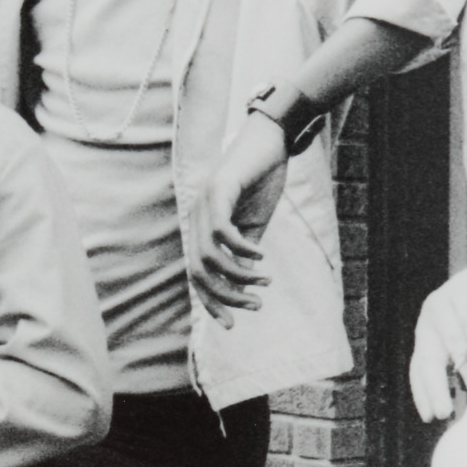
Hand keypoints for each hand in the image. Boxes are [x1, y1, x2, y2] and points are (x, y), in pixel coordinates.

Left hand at [187, 115, 287, 324]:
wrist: (270, 142)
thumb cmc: (261, 182)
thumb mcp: (253, 226)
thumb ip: (243, 253)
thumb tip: (241, 283)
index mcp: (203, 229)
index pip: (197, 275)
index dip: (211, 303)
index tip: (232, 325)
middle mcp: (196, 218)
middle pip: (199, 272)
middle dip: (225, 296)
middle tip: (255, 305)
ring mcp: (204, 204)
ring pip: (209, 256)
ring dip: (238, 275)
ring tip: (264, 280)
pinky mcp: (219, 190)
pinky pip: (222, 231)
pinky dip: (240, 249)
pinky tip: (260, 256)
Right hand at [409, 260, 466, 422]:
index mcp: (464, 289)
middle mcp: (439, 305)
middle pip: (447, 339)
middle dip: (464, 368)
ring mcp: (426, 324)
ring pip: (427, 357)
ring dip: (435, 386)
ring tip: (444, 412)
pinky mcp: (422, 342)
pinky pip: (417, 368)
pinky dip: (422, 391)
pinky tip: (428, 412)